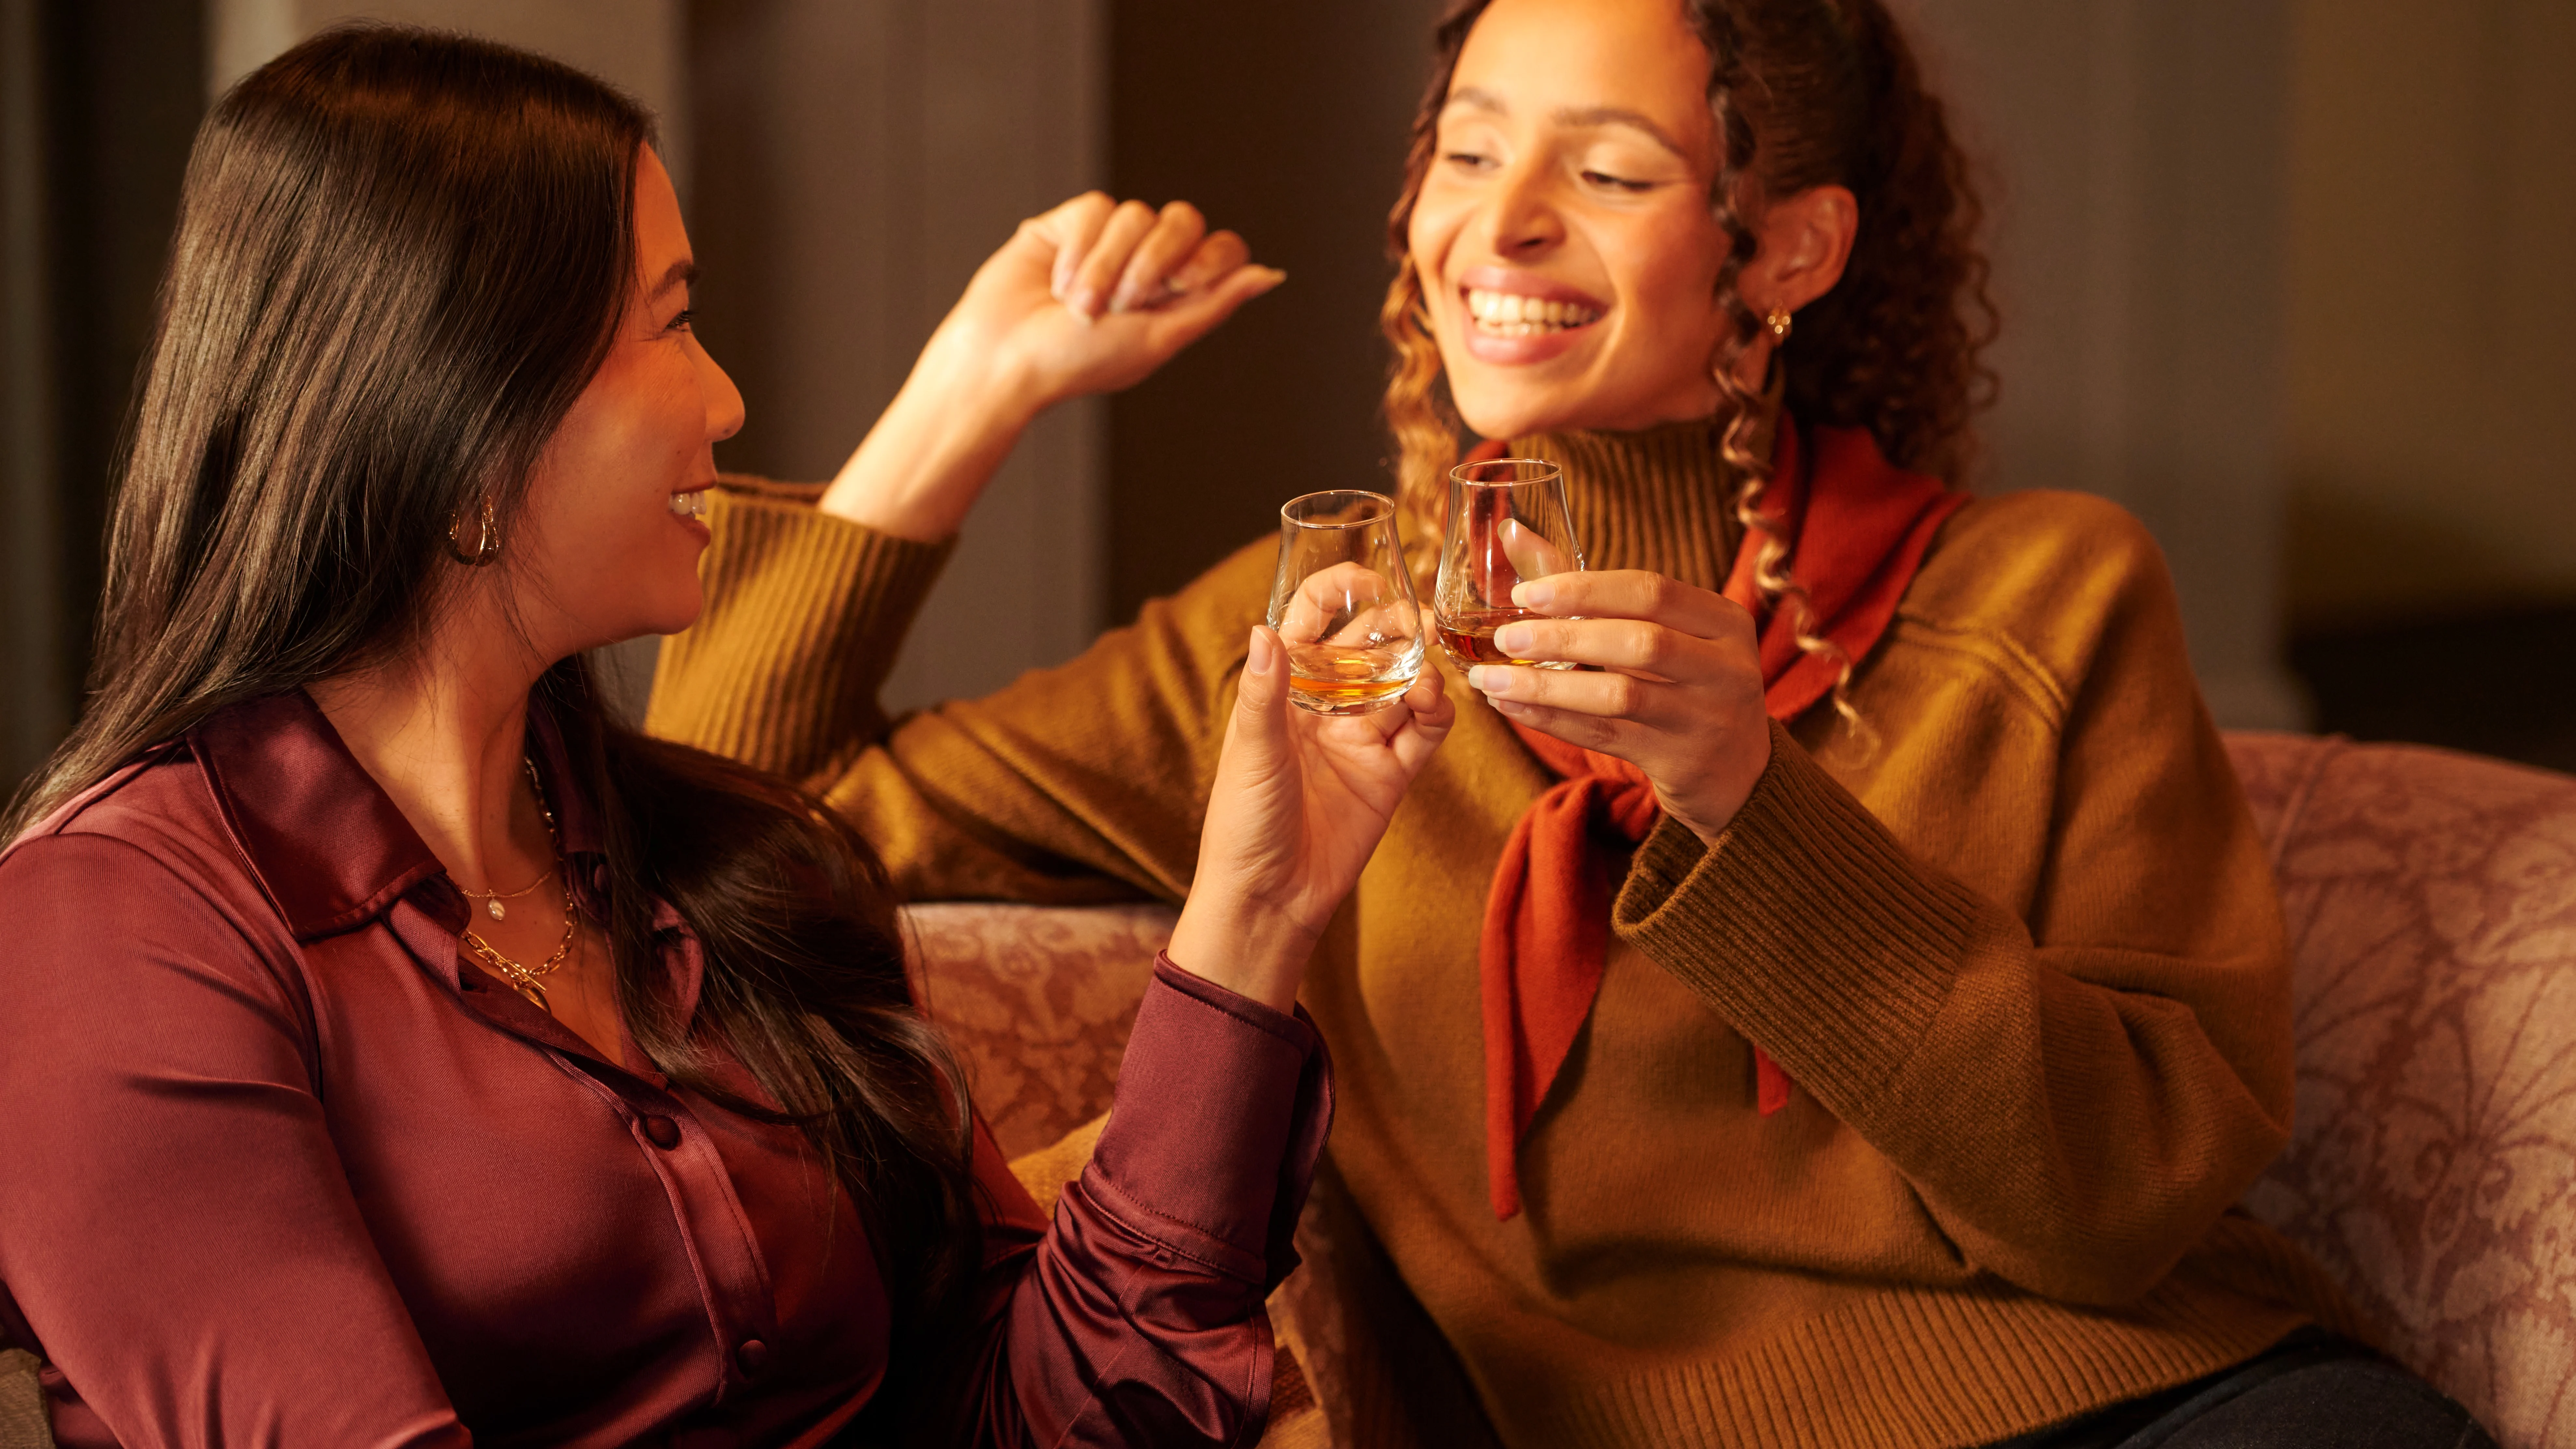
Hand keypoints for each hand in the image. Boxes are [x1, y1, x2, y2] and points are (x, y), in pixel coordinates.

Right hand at [821, 193, 1281, 538]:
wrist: (1006, 358)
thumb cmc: (1078, 363)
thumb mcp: (1158, 338)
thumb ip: (1214, 303)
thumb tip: (1271, 274)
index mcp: (1176, 294)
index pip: (1221, 249)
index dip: (1207, 258)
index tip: (1181, 287)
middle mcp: (1146, 262)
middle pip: (1183, 220)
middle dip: (1153, 262)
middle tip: (1123, 304)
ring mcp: (1108, 241)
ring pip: (1135, 214)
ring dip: (1107, 267)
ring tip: (1079, 307)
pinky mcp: (1069, 223)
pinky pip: (1095, 207)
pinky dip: (1080, 249)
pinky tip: (1057, 281)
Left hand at [1166, 627, 1455, 1010]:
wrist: (1270, 900)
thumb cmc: (1244, 825)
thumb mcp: (1251, 753)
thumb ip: (1265, 693)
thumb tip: (1264, 631)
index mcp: (1282, 693)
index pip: (1310, 624)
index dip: (1337, 592)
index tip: (1368, 577)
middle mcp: (1325, 709)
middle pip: (1367, 649)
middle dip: (1393, 627)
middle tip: (1418, 620)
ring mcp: (1360, 740)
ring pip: (1402, 686)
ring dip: (1420, 668)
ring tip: (1430, 664)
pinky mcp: (1389, 776)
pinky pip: (1423, 735)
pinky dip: (1436, 713)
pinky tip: (1435, 701)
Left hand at [1464, 570, 1770, 843]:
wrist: (1738, 771)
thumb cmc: (1683, 683)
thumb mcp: (1661, 632)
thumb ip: (1590, 589)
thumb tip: (1514, 533)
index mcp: (1723, 620)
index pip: (1652, 591)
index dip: (1584, 589)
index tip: (1526, 593)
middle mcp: (1725, 666)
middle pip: (1638, 642)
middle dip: (1562, 637)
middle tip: (1504, 636)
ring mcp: (1706, 717)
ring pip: (1619, 696)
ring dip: (1547, 686)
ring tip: (1492, 679)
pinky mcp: (1682, 761)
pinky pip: (1606, 736)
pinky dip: (1554, 720)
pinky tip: (1513, 707)